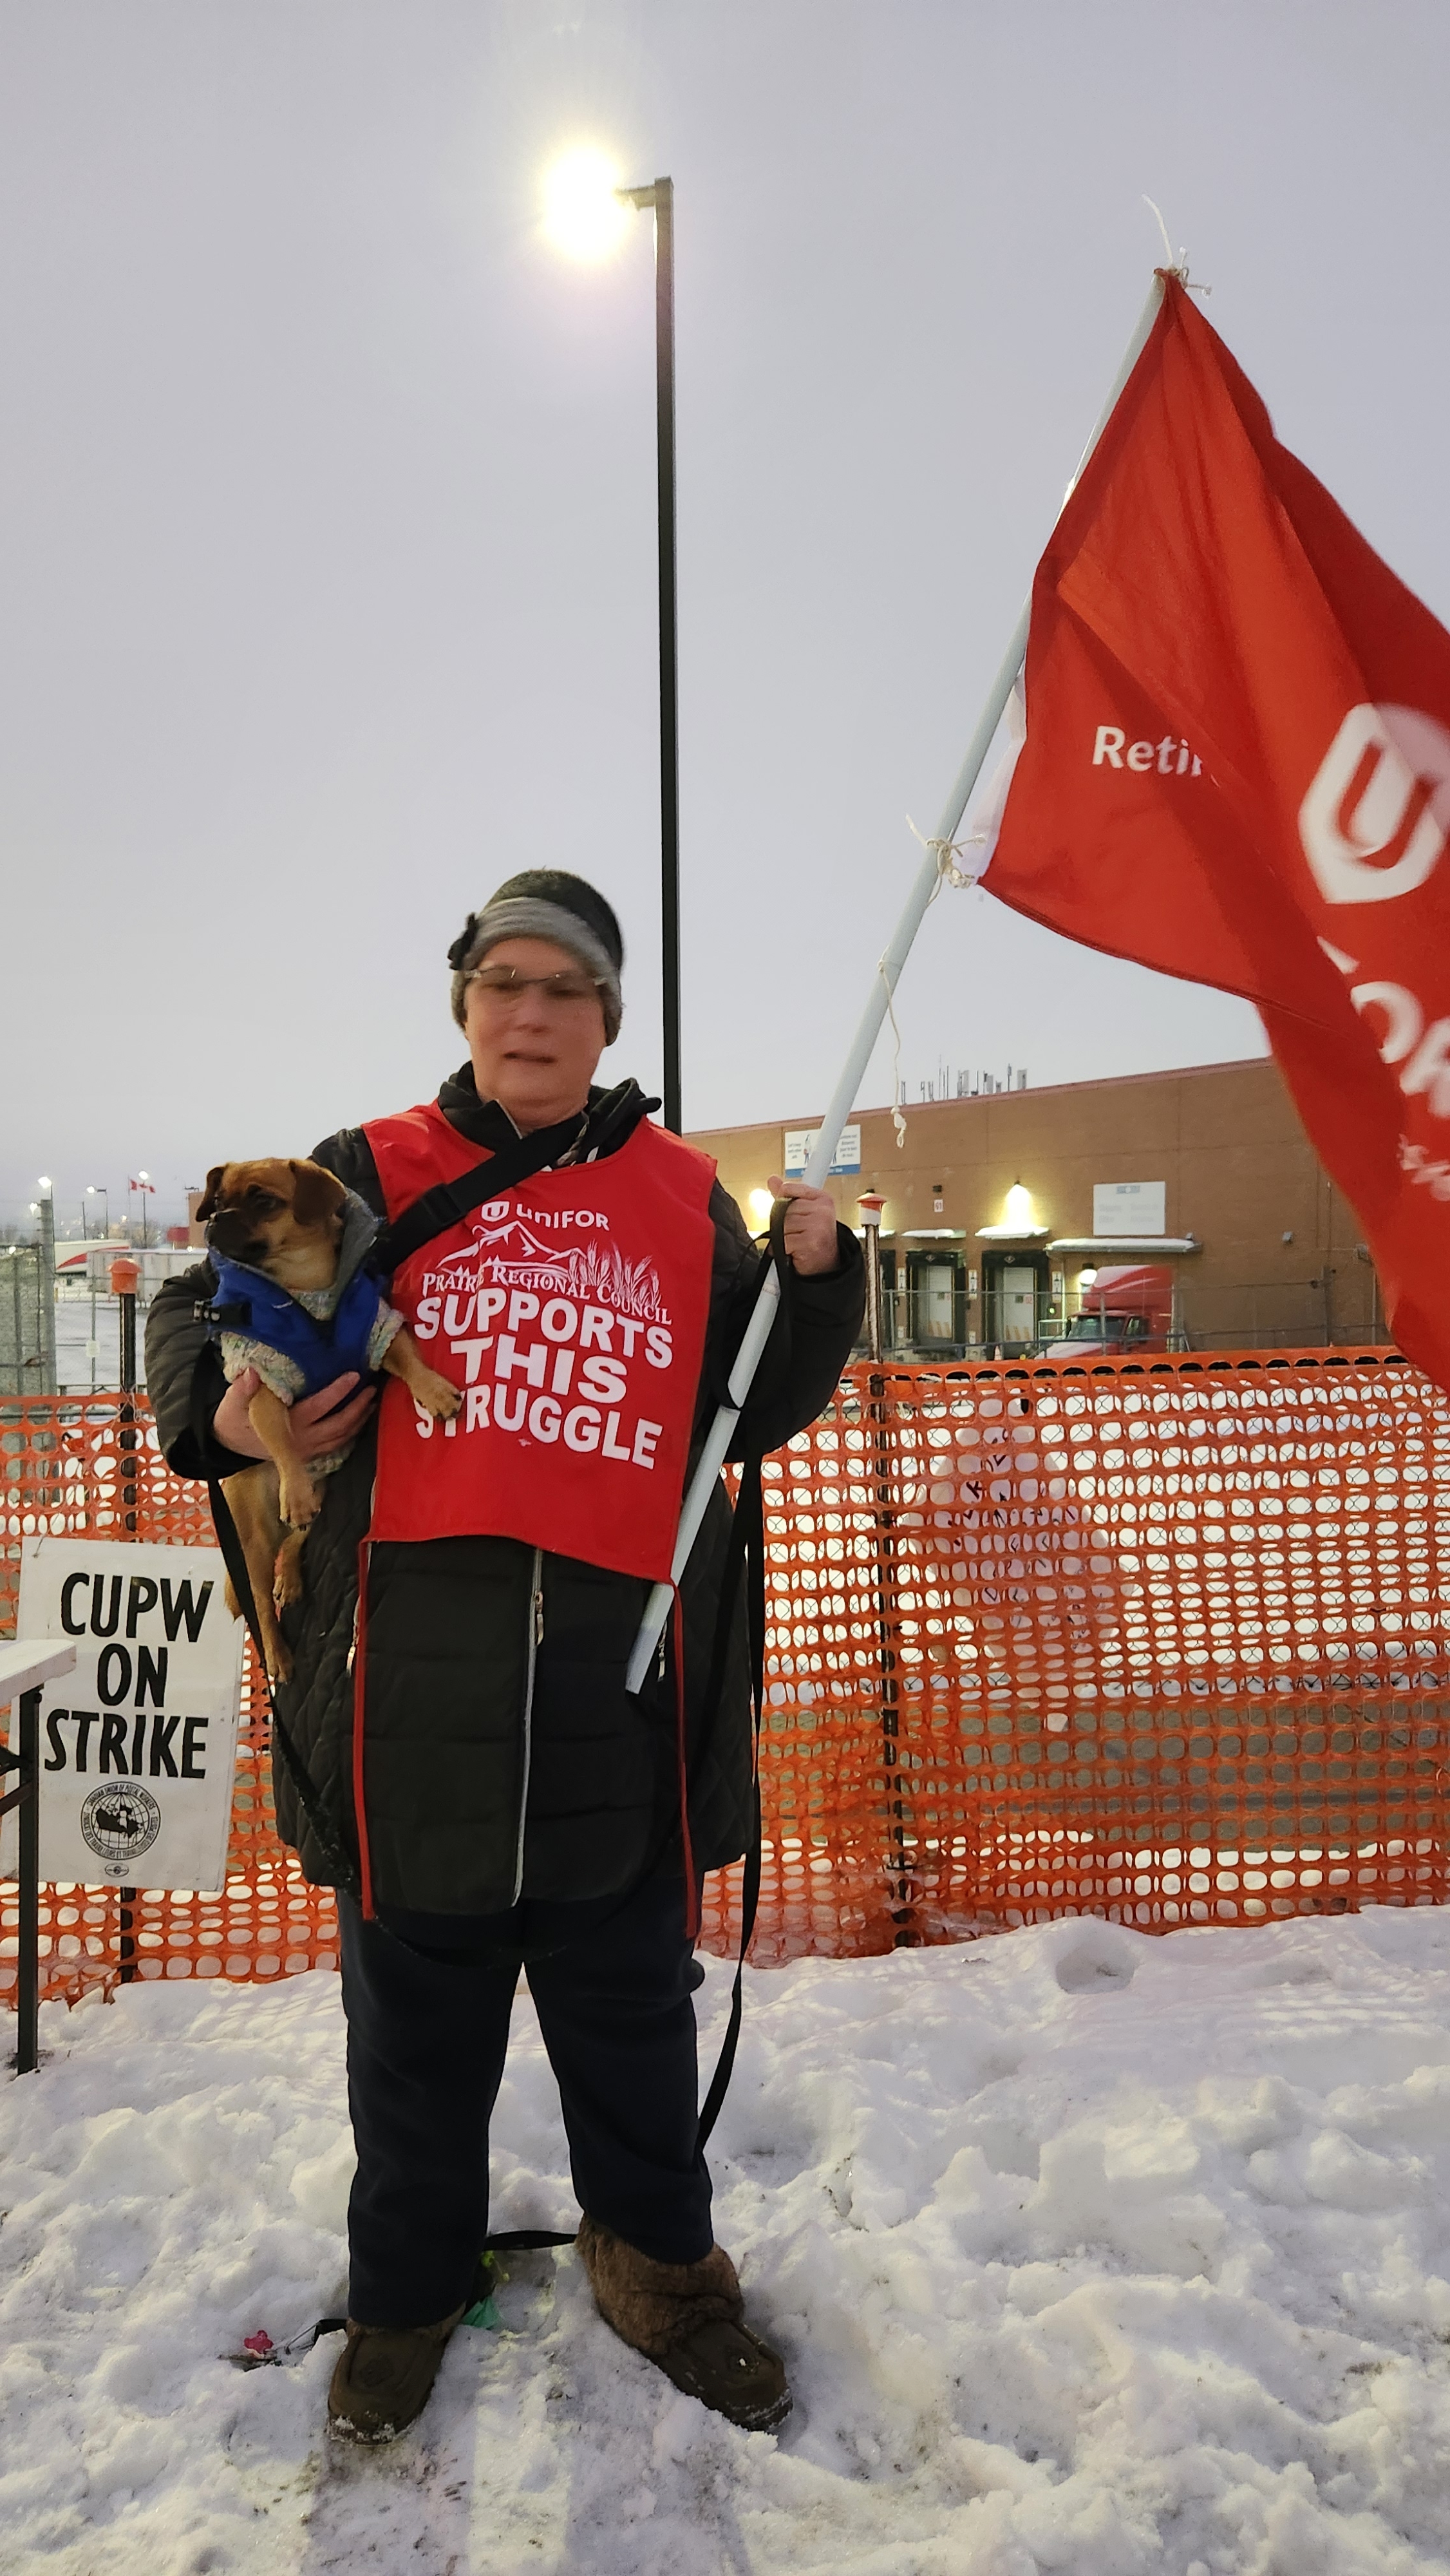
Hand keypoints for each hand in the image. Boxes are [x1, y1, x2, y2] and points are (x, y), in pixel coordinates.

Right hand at [212, 1368, 375, 1461]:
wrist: (227, 1445)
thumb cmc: (233, 1419)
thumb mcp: (233, 1402)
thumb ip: (243, 1388)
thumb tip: (253, 1371)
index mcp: (286, 1426)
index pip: (319, 1407)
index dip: (338, 1392)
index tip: (354, 1376)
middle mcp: (301, 1441)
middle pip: (338, 1425)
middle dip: (357, 1408)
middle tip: (372, 1389)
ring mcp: (306, 1451)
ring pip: (340, 1438)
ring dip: (358, 1422)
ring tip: (372, 1403)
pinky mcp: (306, 1456)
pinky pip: (334, 1447)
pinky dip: (349, 1435)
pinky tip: (359, 1422)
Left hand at [765, 1177, 840, 1277]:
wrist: (826, 1265)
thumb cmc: (815, 1239)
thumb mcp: (804, 1213)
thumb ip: (788, 1196)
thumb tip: (773, 1180)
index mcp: (822, 1199)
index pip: (788, 1189)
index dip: (782, 1202)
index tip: (791, 1213)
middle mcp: (822, 1210)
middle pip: (783, 1209)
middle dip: (784, 1224)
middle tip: (796, 1233)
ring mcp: (818, 1225)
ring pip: (781, 1225)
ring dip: (783, 1237)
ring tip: (796, 1242)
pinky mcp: (811, 1241)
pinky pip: (783, 1241)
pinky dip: (783, 1249)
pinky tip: (795, 1251)